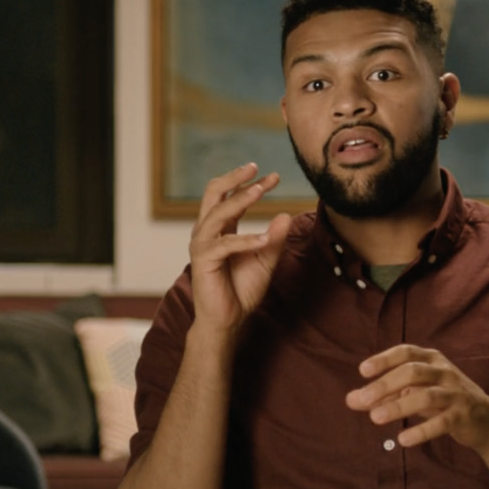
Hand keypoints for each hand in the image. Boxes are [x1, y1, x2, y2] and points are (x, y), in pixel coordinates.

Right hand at [189, 163, 291, 333]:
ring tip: (261, 191)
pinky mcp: (203, 261)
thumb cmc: (242, 290)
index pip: (232, 197)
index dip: (252, 184)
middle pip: (213, 193)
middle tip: (255, 167)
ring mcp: (203, 245)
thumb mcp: (266, 260)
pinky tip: (265, 238)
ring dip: (239, 200)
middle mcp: (208, 232)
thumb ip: (275, 239)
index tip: (275, 177)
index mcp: (221, 229)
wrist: (229, 320)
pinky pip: (224, 244)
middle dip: (234, 178)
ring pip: (217, 213)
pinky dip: (245, 240)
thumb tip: (285, 215)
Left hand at [345, 345, 488, 451]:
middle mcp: (445, 372)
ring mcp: (456, 393)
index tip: (363, 370)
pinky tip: (402, 440)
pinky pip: (442, 422)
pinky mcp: (463, 416)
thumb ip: (387, 394)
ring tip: (375, 418)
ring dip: (399, 406)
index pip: (406, 352)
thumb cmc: (444, 400)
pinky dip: (421, 431)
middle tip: (361, 400)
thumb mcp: (416, 392)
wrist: (486, 420)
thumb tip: (352, 399)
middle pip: (412, 372)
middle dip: (385, 385)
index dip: (384, 359)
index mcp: (432, 359)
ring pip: (426, 396)